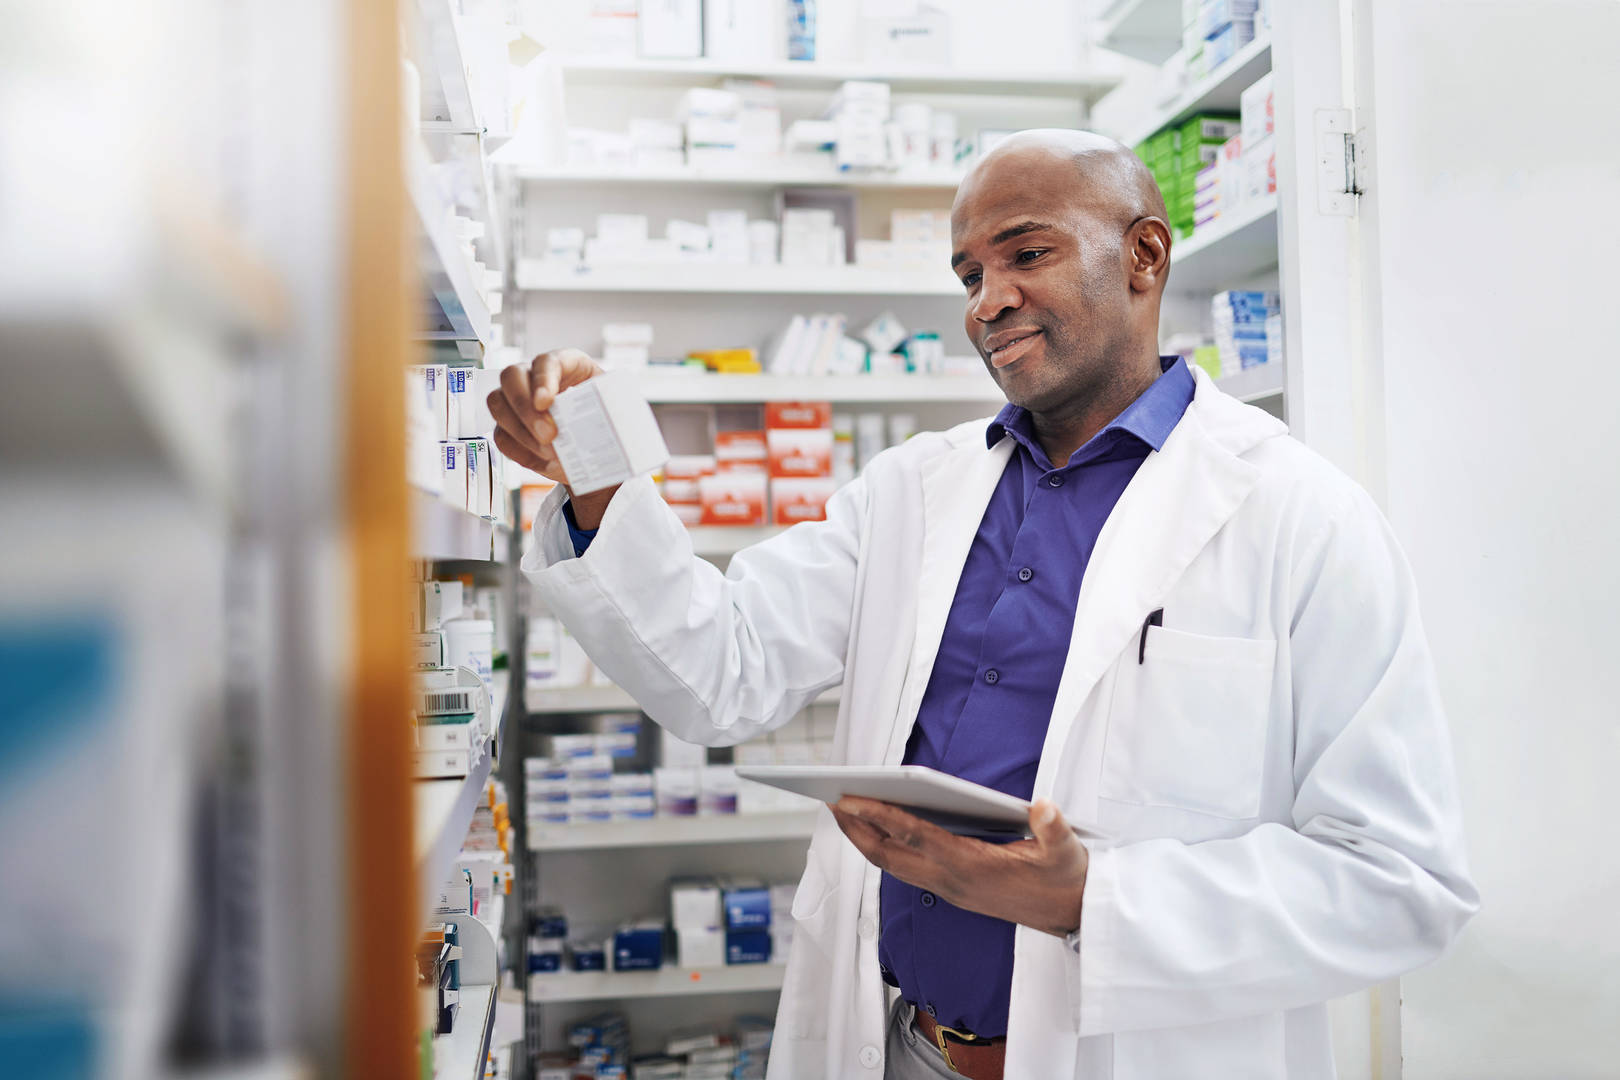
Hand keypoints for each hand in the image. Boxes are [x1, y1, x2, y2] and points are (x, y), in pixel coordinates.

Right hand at [487, 349, 617, 526]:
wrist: (598, 450)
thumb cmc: (609, 422)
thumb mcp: (620, 412)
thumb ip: (619, 412)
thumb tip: (624, 426)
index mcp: (568, 364)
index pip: (547, 360)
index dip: (542, 379)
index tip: (547, 403)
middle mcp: (535, 376)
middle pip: (511, 376)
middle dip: (525, 407)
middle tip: (549, 435)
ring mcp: (517, 400)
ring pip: (497, 403)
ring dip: (519, 430)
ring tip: (548, 452)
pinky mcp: (509, 426)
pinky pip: (500, 435)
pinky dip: (519, 451)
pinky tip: (541, 461)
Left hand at [830, 796, 1089, 937]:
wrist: (1073, 916)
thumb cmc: (1065, 878)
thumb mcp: (1066, 852)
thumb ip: (1055, 829)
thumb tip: (1043, 807)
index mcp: (971, 866)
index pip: (915, 837)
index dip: (881, 817)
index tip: (851, 799)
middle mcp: (952, 881)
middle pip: (890, 856)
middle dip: (857, 830)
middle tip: (830, 800)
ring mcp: (949, 889)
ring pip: (894, 865)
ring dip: (865, 840)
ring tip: (844, 812)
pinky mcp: (953, 890)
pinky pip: (906, 869)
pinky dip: (885, 848)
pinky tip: (879, 830)